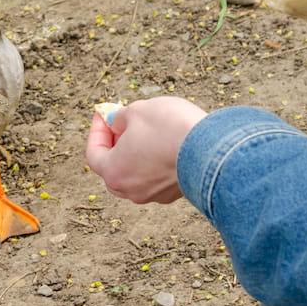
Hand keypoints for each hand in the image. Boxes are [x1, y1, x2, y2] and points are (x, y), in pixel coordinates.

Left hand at [85, 97, 207, 203]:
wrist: (213, 150)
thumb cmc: (170, 129)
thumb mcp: (138, 110)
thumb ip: (121, 117)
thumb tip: (118, 122)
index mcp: (114, 173)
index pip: (94, 154)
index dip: (97, 130)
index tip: (104, 114)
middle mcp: (131, 190)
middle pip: (115, 167)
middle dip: (117, 143)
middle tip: (122, 123)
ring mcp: (155, 195)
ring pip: (138, 173)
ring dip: (138, 152)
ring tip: (148, 130)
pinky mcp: (176, 193)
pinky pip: (159, 176)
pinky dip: (157, 160)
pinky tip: (168, 142)